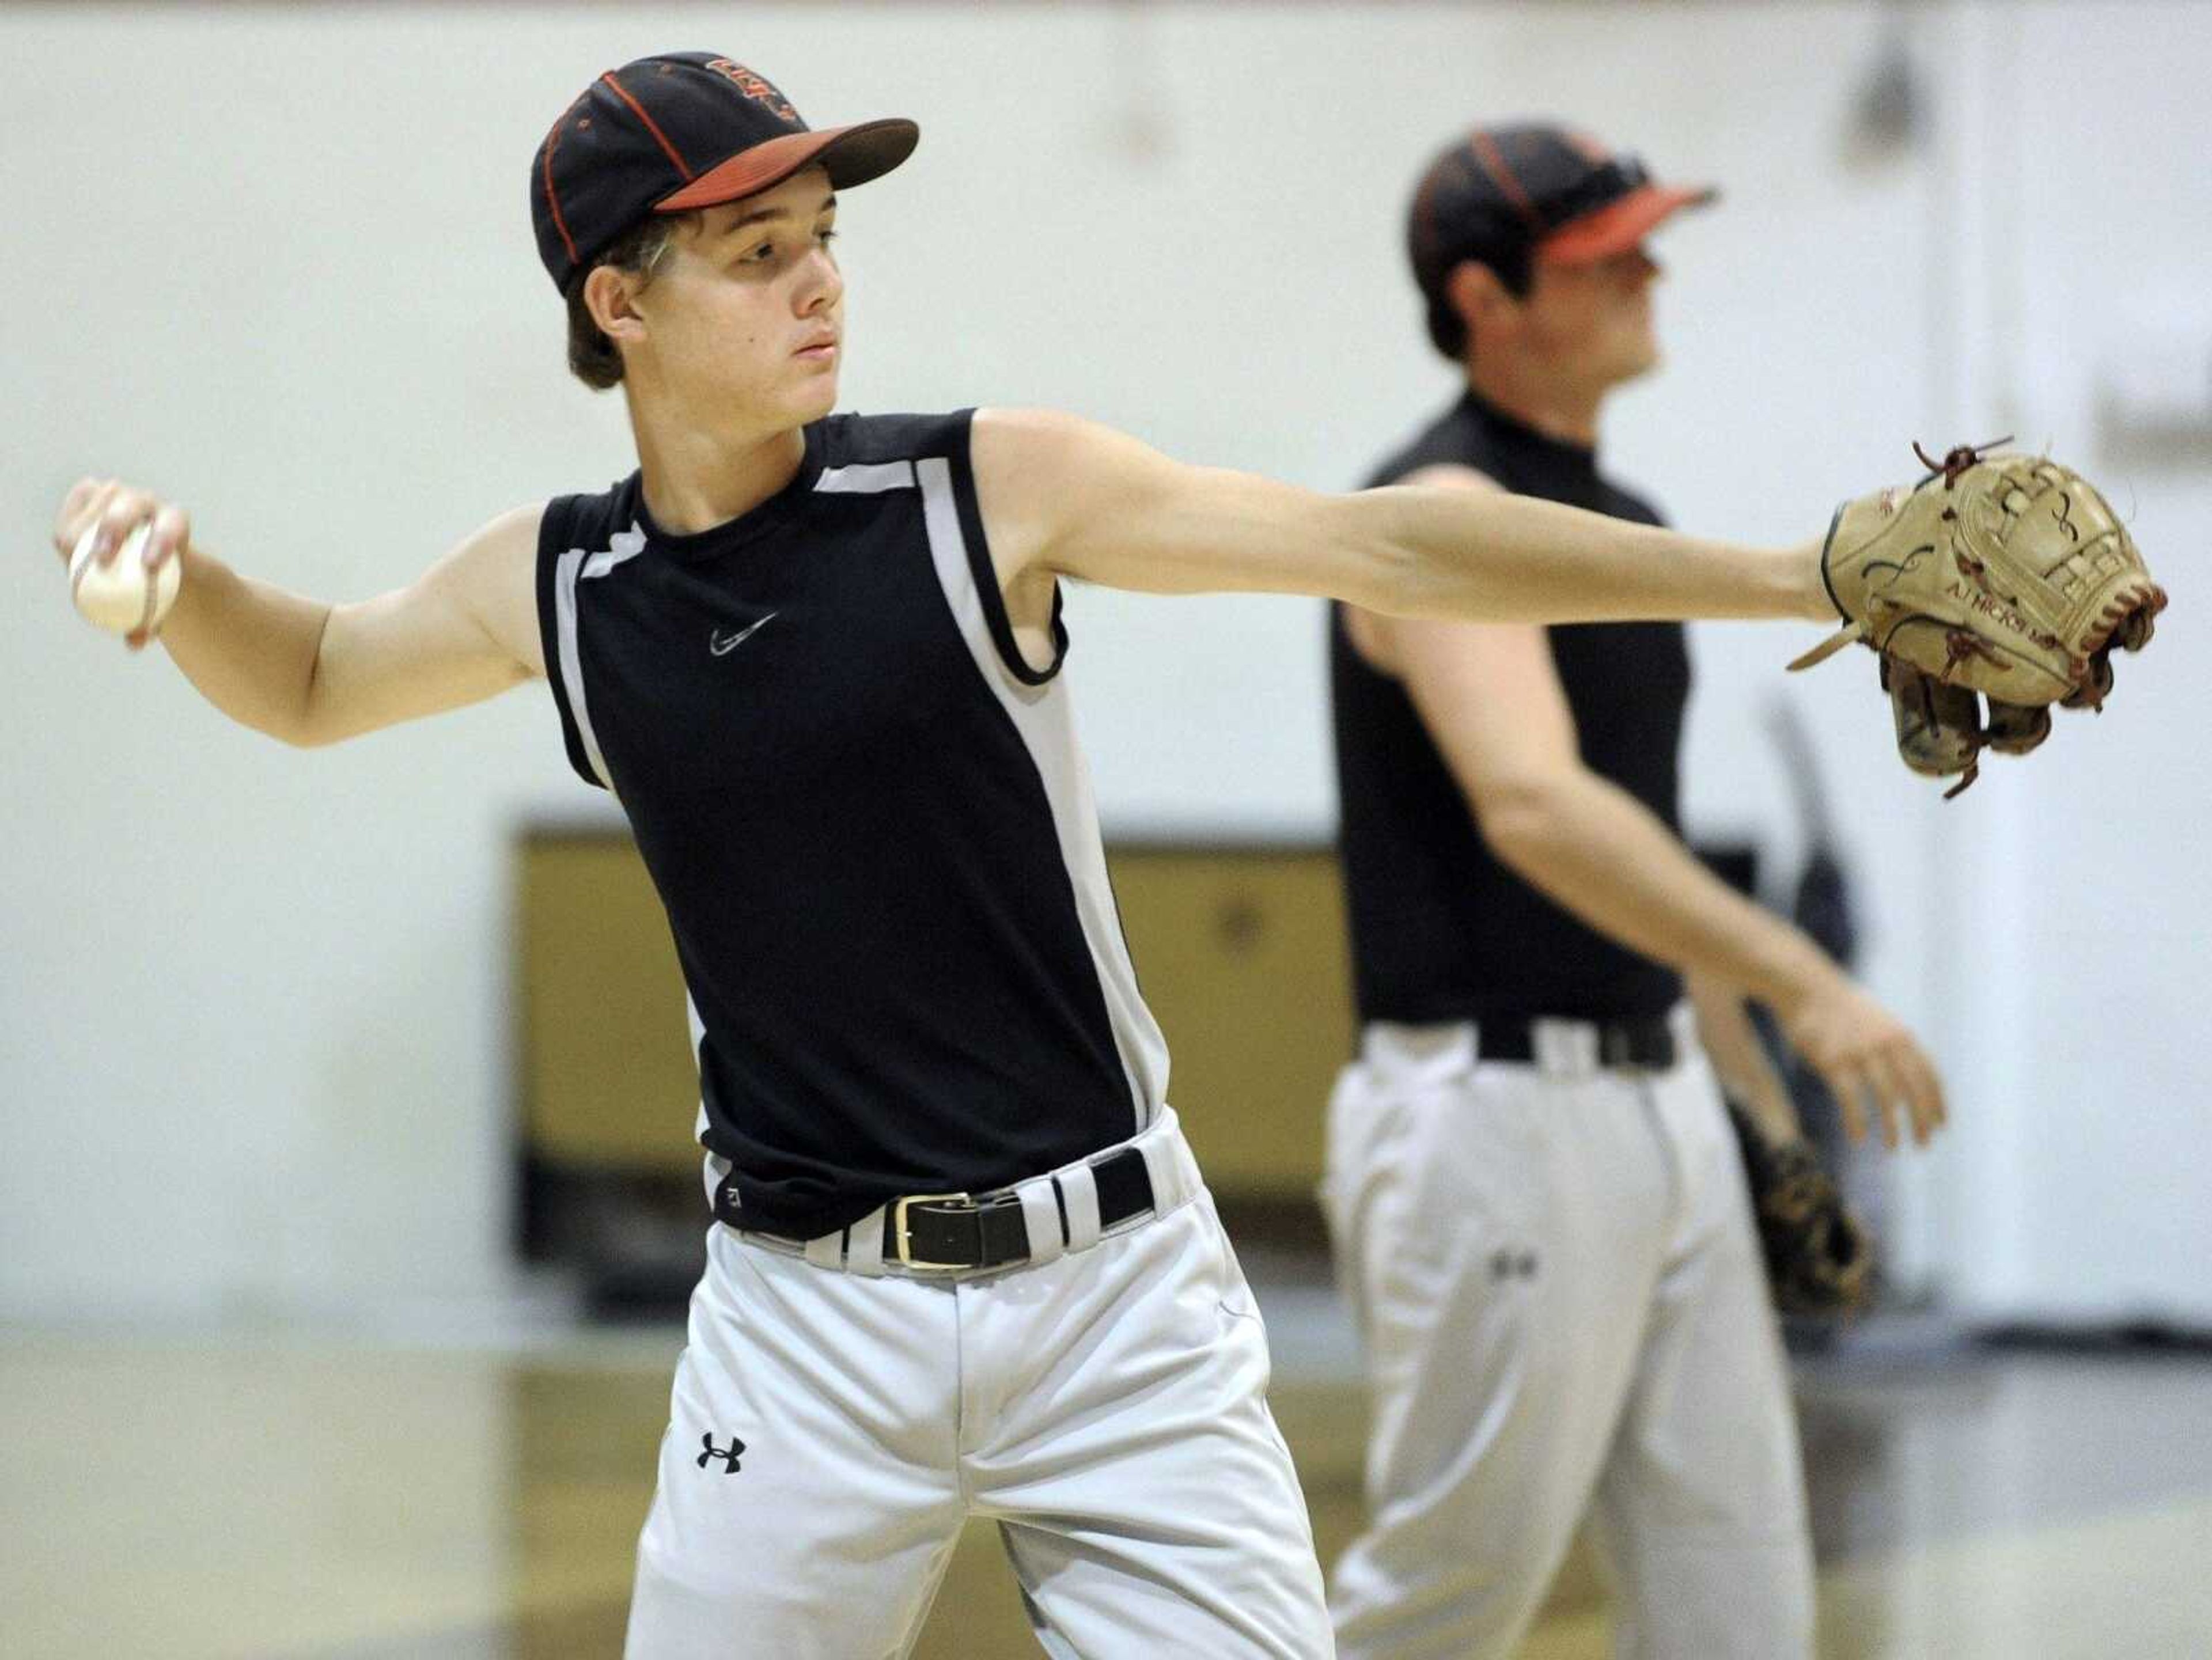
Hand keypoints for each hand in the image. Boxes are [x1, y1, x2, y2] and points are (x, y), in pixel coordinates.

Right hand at [52, 477, 191, 651]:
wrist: (137, 557)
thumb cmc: (153, 585)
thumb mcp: (156, 601)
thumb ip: (148, 620)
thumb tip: (135, 643)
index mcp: (175, 521)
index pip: (173, 524)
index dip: (164, 539)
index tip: (151, 566)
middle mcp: (148, 502)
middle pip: (133, 504)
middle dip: (116, 527)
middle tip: (103, 559)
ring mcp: (118, 493)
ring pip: (100, 503)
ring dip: (86, 529)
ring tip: (74, 555)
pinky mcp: (90, 492)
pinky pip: (75, 506)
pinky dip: (69, 524)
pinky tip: (65, 547)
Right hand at [1774, 966, 1945, 1149]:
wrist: (1804, 985)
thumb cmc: (1839, 1006)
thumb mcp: (1878, 1020)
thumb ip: (1895, 1044)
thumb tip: (1910, 1073)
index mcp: (1901, 1035)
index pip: (1929, 1076)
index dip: (1938, 1103)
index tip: (1942, 1125)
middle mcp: (1886, 1044)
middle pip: (1914, 1091)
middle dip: (1923, 1120)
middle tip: (1924, 1143)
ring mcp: (1860, 1053)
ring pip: (1886, 1099)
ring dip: (1893, 1128)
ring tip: (1894, 1148)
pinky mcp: (1833, 1061)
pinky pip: (1850, 1099)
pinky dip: (1857, 1122)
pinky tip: (1859, 1138)